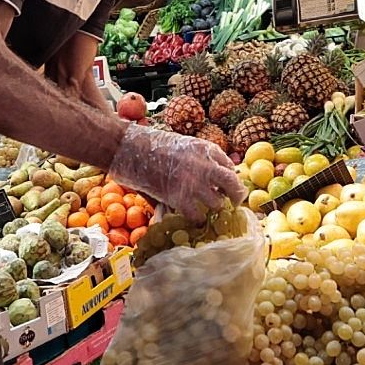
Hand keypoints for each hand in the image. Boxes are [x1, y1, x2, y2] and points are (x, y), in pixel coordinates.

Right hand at [108, 124, 244, 222]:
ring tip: (202, 209)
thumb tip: (214, 180)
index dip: (229, 180)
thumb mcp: (182, 144)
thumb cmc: (151, 146)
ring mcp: (194, 182)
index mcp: (206, 148)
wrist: (129, 148)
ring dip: (211, 208)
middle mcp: (205, 164)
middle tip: (232, 204)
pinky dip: (196, 220)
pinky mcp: (180, 197)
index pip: (229, 167)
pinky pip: (198, 216)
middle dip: (235, 196)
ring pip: (217, 203)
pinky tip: (191, 218)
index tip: (225, 188)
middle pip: (233, 185)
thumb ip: (199, 159)